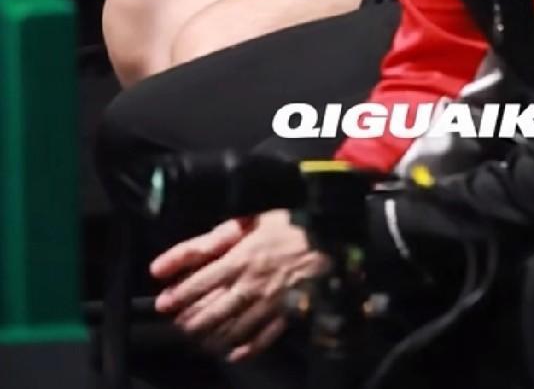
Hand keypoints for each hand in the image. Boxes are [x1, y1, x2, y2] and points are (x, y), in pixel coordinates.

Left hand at [151, 210, 326, 361]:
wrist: (328, 235)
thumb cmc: (286, 222)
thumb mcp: (249, 220)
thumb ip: (215, 237)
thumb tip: (189, 251)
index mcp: (240, 258)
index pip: (202, 282)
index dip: (180, 294)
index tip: (164, 303)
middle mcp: (250, 285)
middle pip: (214, 309)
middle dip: (192, 320)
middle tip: (178, 325)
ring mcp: (267, 303)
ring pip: (234, 327)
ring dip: (212, 336)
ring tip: (198, 340)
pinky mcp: (285, 313)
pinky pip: (263, 338)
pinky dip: (246, 348)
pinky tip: (233, 354)